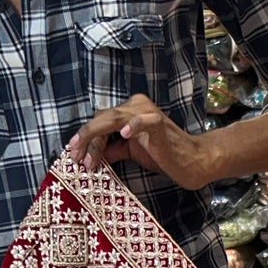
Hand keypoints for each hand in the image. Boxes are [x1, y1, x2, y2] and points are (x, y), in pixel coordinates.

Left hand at [65, 95, 216, 189]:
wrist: (192, 162)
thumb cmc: (164, 155)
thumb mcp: (130, 152)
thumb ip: (111, 150)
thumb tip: (90, 155)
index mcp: (128, 111)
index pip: (100, 122)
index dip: (87, 139)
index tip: (76, 157)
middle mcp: (135, 106)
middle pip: (102, 119)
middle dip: (86, 138)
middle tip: (75, 156)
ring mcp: (147, 113)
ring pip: (114, 119)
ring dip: (97, 137)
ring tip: (87, 156)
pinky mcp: (159, 124)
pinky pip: (144, 121)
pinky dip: (134, 126)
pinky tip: (124, 134)